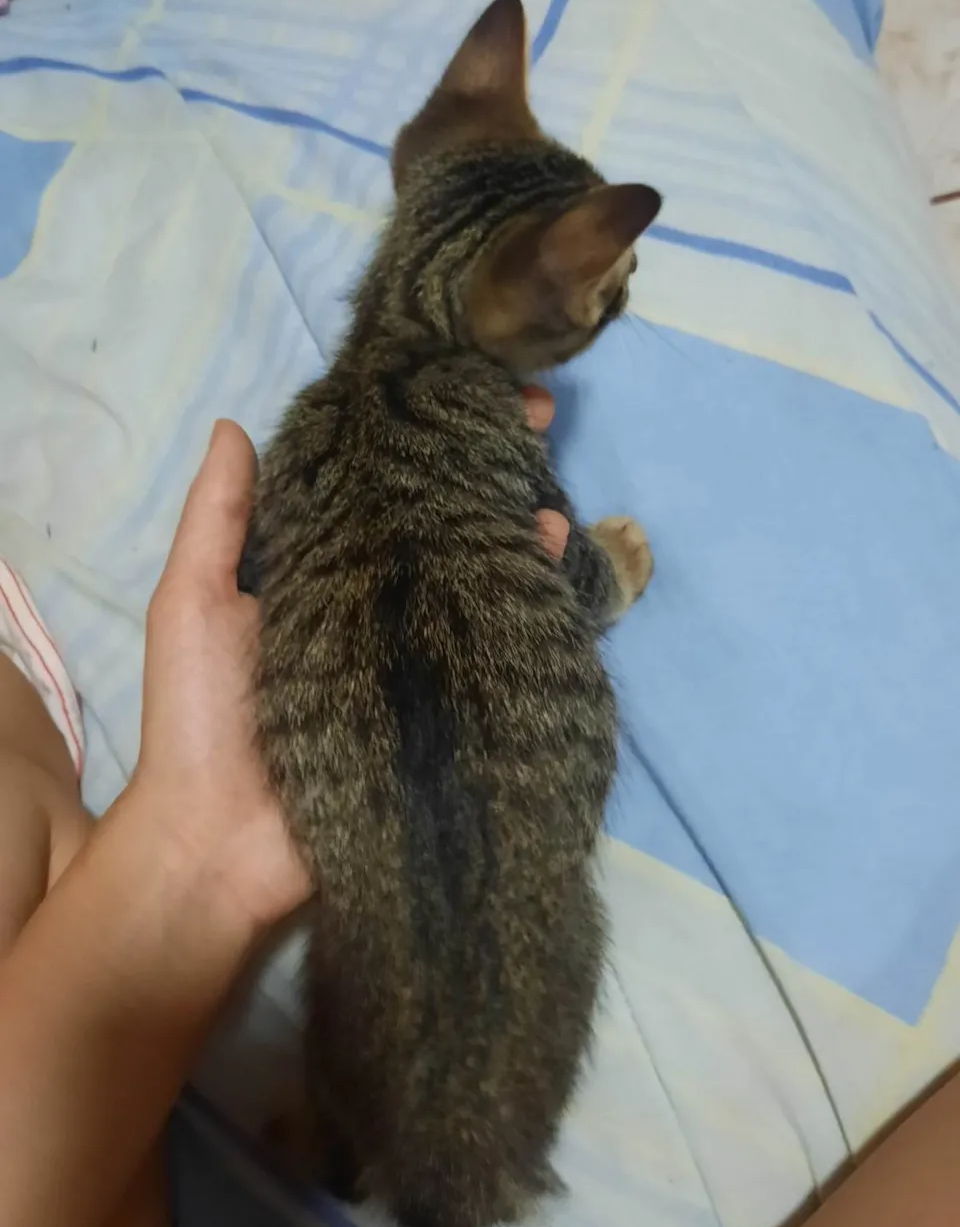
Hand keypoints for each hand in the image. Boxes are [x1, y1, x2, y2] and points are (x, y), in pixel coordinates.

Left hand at [125, 392, 565, 934]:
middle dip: (483, 462)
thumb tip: (230, 422)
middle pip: (436, 514)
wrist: (223, 843)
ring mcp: (415, 651)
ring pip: (475, 568)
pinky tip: (550, 551)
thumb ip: (219, 518)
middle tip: (533, 413)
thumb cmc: (200, 715)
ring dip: (514, 519)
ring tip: (545, 480)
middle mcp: (372, 599)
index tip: (453, 383)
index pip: (370, 483)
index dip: (410, 434)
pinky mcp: (449, 702)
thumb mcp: (194, 601)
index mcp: (314, 569)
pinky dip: (527, 591)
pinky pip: (495, 637)